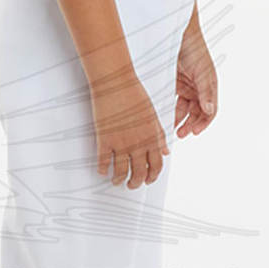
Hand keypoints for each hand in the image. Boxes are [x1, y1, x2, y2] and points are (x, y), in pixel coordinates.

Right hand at [90, 70, 169, 188]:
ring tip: (117, 181)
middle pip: (139, 172)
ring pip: (121, 171)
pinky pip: (104, 162)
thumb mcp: (153, 115)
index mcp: (152, 137)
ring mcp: (121, 143)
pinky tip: (102, 171)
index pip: (157, 164)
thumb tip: (166, 152)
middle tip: (132, 185)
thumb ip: (160, 135)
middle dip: (136, 182)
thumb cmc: (135, 94)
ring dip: (119, 180)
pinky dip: (103, 169)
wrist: (116, 82)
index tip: (148, 180)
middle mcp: (138, 143)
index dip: (153, 176)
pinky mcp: (105, 140)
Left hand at [174, 23, 217, 137]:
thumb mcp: (201, 71)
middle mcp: (199, 88)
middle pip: (196, 113)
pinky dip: (169, 110)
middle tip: (181, 134)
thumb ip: (205, 92)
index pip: (210, 110)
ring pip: (183, 109)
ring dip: (179, 120)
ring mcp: (186, 86)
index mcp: (209, 86)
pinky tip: (164, 117)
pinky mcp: (173, 83)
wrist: (177, 32)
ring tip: (172, 130)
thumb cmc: (193, 49)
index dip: (203, 123)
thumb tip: (210, 111)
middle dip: (190, 124)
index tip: (194, 131)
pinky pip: (172, 101)